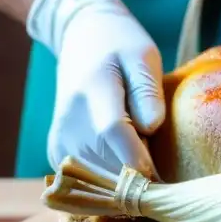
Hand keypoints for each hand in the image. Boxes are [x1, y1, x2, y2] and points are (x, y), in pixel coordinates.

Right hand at [27, 0, 164, 176]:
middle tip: (157, 158)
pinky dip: (110, 178)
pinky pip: (89, 181)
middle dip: (138, 174)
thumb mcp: (144, 57)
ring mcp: (59, 138)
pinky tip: (121, 157)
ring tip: (139, 151)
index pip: (112, 131)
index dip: (140, 158)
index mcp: (93, 89)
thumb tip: (151, 128)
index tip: (164, 177)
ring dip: (125, 178)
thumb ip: (148, 92)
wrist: (81, 41)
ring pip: (100, 180)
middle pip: (108, 164)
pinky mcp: (56, 152)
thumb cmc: (121, 48)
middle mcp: (69, 119)